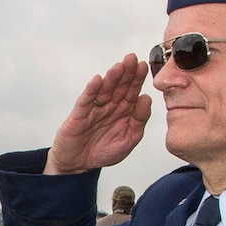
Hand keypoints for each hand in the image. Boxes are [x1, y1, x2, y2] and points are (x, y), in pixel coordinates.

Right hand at [46, 55, 152, 175]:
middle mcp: (110, 106)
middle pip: (119, 86)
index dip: (137, 78)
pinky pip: (86, 101)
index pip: (132, 90)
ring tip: (118, 67)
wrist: (78, 166)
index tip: (144, 66)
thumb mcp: (129, 139)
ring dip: (111, 78)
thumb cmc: (103, 152)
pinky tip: (97, 80)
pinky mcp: (79, 115)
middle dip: (126, 72)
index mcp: (124, 111)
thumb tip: (146, 98)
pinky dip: (91, 90)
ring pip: (104, 90)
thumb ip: (139, 120)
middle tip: (132, 59)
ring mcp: (94, 109)